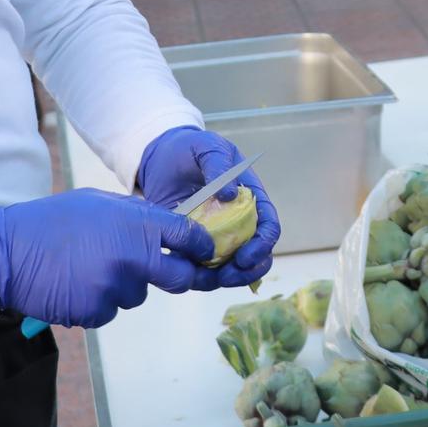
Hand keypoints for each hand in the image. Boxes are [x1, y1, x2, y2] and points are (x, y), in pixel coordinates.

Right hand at [0, 189, 215, 328]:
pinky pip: (111, 310)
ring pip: (139, 295)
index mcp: (137, 223)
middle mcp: (133, 256)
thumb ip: (135, 215)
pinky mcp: (97, 312)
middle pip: (180, 278)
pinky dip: (98, 302)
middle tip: (166, 273)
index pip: (189, 236)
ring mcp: (116, 287)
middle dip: (179, 276)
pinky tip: (76, 286)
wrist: (8, 252)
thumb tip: (164, 228)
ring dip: (125, 286)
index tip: (203, 252)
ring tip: (90, 269)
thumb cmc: (52, 222)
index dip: (201, 246)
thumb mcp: (99, 203)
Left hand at [137, 126, 279, 286]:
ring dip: (228, 278)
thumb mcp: (207, 147)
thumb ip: (219, 165)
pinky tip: (192, 277)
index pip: (268, 225)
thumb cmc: (189, 149)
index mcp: (249, 198)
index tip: (247, 256)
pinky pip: (203, 268)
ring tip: (213, 280)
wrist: (159, 158)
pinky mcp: (193, 244)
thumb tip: (230, 195)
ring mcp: (216, 235)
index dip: (264, 243)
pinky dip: (202, 277)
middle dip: (248, 269)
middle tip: (230, 275)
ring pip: (232, 266)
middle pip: (255, 253)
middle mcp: (238, 221)